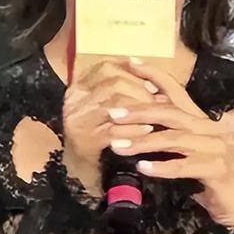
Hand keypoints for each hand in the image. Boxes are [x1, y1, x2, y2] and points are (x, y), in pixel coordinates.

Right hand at [62, 57, 170, 197]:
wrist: (79, 166)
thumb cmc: (98, 131)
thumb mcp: (107, 106)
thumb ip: (122, 89)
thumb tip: (154, 82)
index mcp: (79, 85)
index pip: (106, 67)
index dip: (132, 73)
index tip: (151, 84)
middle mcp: (74, 99)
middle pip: (113, 83)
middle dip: (141, 91)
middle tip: (158, 102)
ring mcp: (78, 119)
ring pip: (114, 104)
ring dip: (140, 109)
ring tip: (156, 115)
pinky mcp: (85, 140)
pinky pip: (114, 130)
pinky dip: (134, 129)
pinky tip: (147, 131)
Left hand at [107, 58, 233, 232]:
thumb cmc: (208, 177)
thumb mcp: (187, 150)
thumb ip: (170, 132)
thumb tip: (144, 113)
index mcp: (201, 121)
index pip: (177, 91)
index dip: (154, 75)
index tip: (131, 63)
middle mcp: (210, 129)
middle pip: (171, 113)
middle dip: (139, 111)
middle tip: (113, 114)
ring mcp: (216, 149)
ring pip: (174, 139)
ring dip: (143, 142)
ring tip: (118, 146)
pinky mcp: (217, 170)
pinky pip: (184, 166)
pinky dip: (162, 167)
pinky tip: (143, 168)